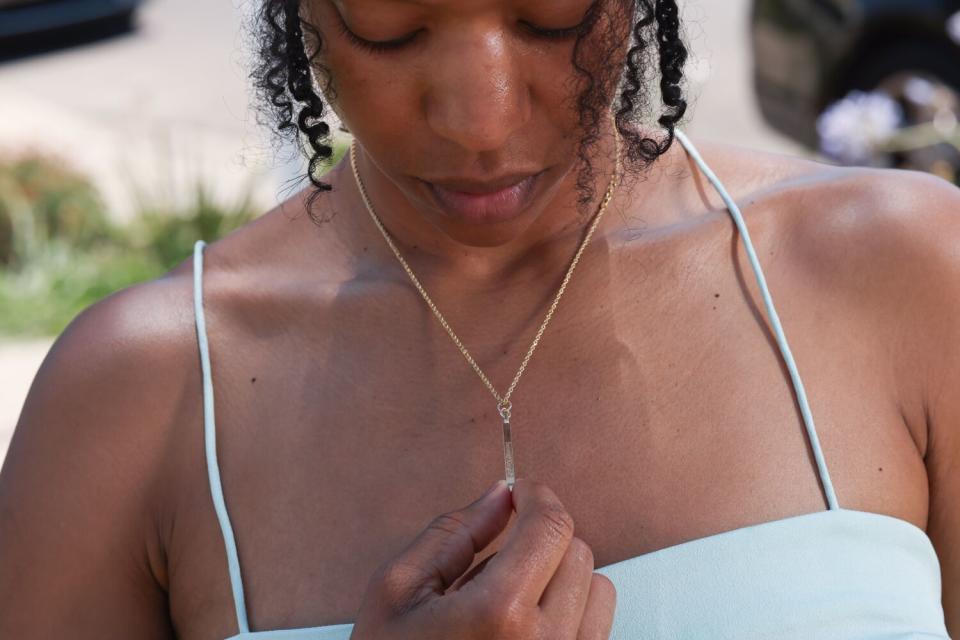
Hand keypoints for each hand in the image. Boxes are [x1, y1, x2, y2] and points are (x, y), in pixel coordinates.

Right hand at [350, 478, 616, 638]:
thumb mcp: (397, 590)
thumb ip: (454, 533)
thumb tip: (499, 496)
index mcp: (499, 613)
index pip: (551, 527)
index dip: (536, 496)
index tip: (520, 493)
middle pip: (577, 551)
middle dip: (541, 538)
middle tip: (497, 557)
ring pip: (597, 588)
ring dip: (560, 577)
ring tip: (510, 599)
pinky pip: (597, 627)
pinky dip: (569, 612)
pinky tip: (525, 626)